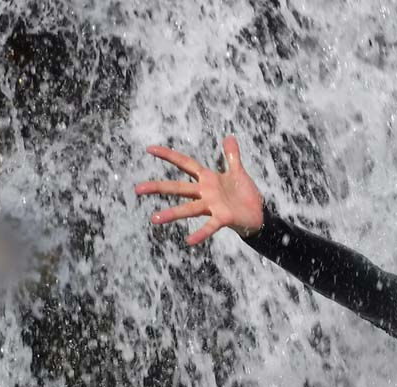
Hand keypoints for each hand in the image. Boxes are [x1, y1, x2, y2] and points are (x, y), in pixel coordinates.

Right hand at [135, 135, 263, 244]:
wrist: (258, 214)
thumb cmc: (245, 194)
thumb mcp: (238, 172)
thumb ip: (232, 155)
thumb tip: (229, 136)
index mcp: (208, 179)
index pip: (185, 164)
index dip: (169, 156)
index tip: (150, 149)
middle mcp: (206, 193)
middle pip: (178, 188)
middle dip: (158, 187)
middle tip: (138, 189)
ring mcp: (213, 206)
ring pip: (188, 209)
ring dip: (171, 213)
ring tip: (154, 218)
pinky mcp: (223, 218)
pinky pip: (210, 226)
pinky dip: (201, 233)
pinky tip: (189, 241)